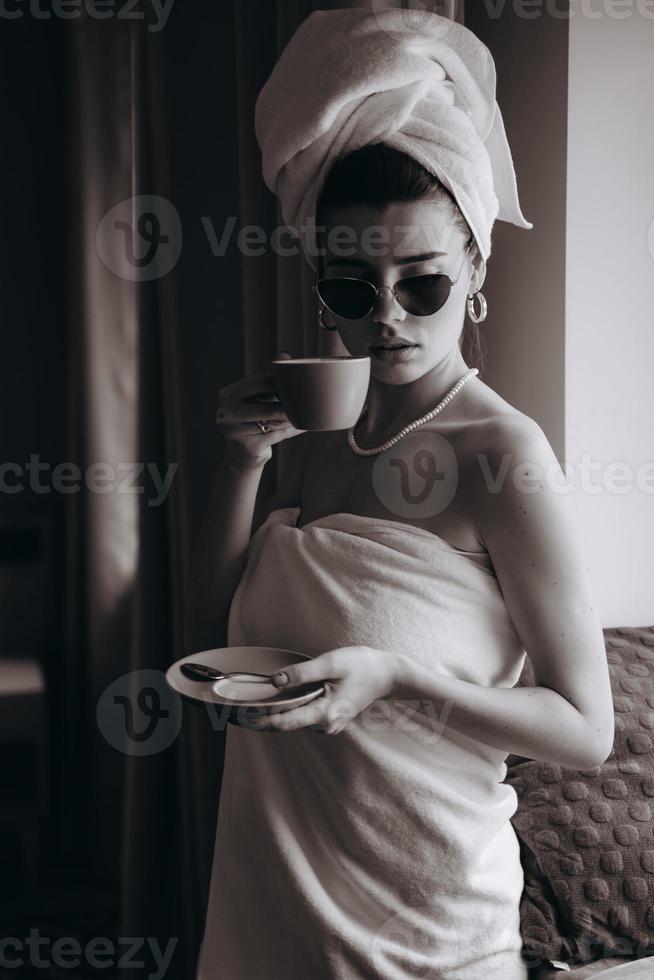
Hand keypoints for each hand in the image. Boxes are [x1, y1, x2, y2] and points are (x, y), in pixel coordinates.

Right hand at [216, 350, 306, 468]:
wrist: (242, 457)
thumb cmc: (253, 423)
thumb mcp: (257, 400)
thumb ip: (269, 381)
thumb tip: (285, 355)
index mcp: (228, 394)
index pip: (260, 381)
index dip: (281, 382)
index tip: (297, 383)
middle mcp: (226, 410)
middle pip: (266, 401)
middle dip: (287, 402)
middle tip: (304, 400)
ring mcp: (233, 430)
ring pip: (272, 419)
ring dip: (290, 417)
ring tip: (302, 413)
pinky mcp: (246, 446)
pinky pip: (275, 434)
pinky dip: (290, 430)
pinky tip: (301, 426)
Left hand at [248, 646, 397, 734]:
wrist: (387, 675)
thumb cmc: (362, 666)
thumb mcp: (331, 663)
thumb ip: (303, 673)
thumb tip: (276, 680)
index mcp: (326, 713)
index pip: (285, 722)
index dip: (261, 721)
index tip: (240, 717)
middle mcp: (325, 725)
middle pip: (286, 726)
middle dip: (260, 722)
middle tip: (233, 717)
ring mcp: (328, 724)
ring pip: (293, 724)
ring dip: (271, 718)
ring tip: (246, 711)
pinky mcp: (328, 718)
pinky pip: (302, 719)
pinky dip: (285, 714)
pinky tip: (272, 706)